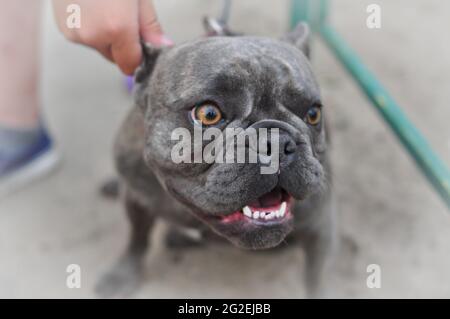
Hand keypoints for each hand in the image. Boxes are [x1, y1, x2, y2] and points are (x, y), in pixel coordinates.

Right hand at [52, 0, 171, 74]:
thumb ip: (150, 25)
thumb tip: (163, 45)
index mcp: (116, 28)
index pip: (131, 64)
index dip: (139, 55)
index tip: (141, 42)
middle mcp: (93, 35)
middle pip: (114, 57)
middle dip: (122, 43)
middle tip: (122, 14)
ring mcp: (74, 32)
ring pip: (99, 46)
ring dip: (104, 34)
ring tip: (104, 5)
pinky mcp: (63, 27)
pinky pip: (84, 37)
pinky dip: (89, 27)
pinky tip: (91, 5)